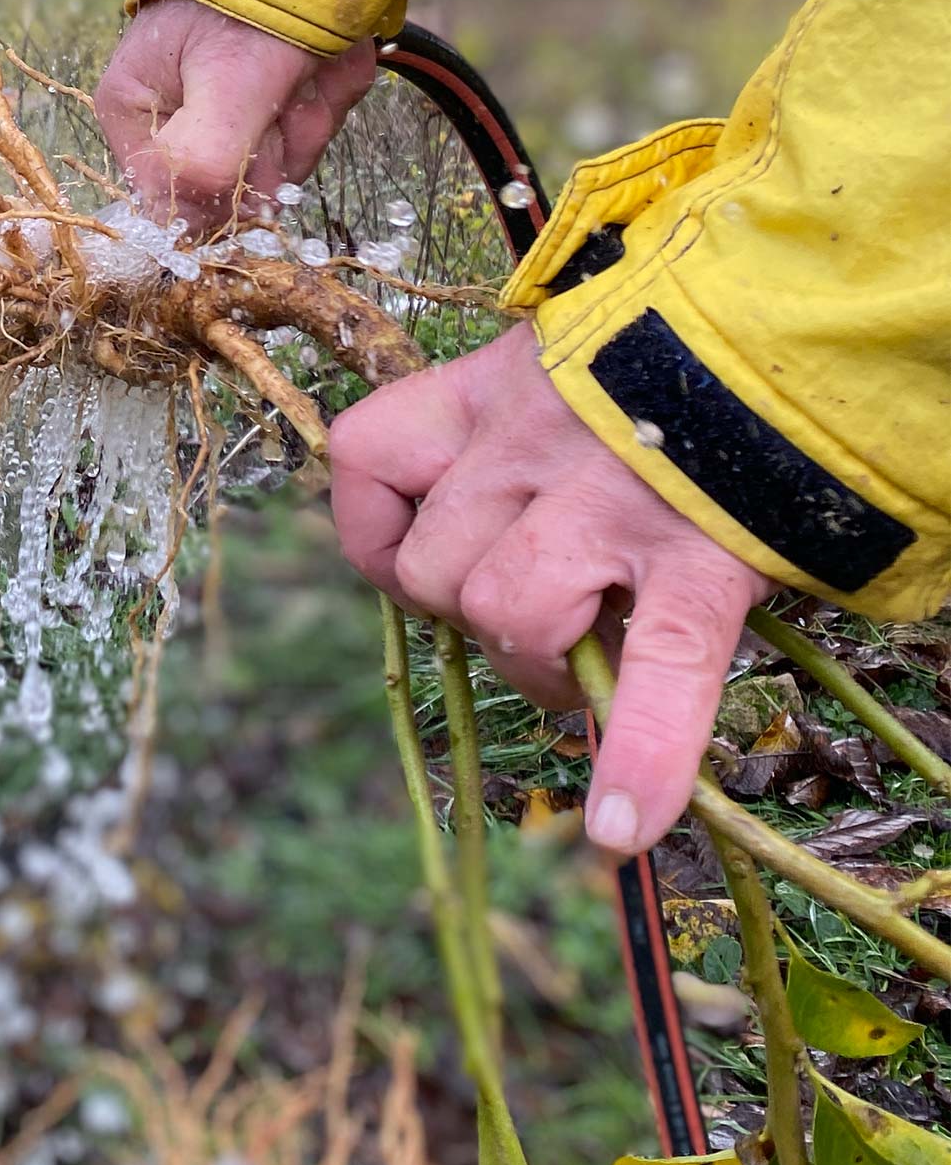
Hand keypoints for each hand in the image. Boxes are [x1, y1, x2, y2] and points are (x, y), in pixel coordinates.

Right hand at [94, 0, 374, 233]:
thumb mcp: (228, 85)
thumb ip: (204, 166)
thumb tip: (187, 236)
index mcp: (132, 108)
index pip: (173, 201)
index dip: (227, 191)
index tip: (260, 144)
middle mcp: (173, 110)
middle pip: (235, 184)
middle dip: (281, 142)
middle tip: (294, 89)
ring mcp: (225, 99)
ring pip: (281, 158)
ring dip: (313, 114)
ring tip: (315, 63)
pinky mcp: (270, 89)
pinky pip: (309, 124)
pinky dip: (331, 93)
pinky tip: (332, 56)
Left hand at [328, 324, 772, 857]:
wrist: (800, 339)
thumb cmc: (665, 367)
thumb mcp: (551, 363)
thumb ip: (491, 430)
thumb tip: (447, 538)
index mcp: (489, 388)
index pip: (365, 457)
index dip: (377, 530)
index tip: (419, 550)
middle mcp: (531, 444)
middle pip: (433, 569)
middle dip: (474, 616)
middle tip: (547, 610)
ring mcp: (613, 508)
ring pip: (505, 616)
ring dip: (542, 664)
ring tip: (597, 655)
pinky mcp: (703, 564)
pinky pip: (659, 671)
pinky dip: (645, 756)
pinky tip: (625, 824)